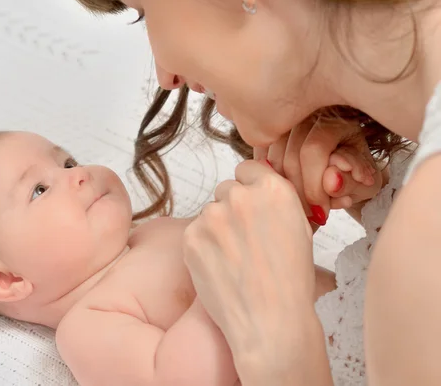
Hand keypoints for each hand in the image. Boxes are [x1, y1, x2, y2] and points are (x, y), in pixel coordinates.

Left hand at [183, 160, 320, 381]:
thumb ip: (279, 202)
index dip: (251, 188)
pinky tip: (220, 267)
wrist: (271, 322)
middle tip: (244, 239)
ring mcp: (212, 216)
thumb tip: (262, 184)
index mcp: (273, 189)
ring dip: (217, 228)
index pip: (249, 168)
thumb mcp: (300, 230)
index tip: (253, 206)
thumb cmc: (291, 282)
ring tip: (234, 259)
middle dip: (233, 208)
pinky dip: (203, 246)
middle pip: (226, 189)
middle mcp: (240, 196)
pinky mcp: (191, 237)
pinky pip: (195, 232)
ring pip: (209, 212)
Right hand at [254, 115, 382, 225]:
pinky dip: (269, 180)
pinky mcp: (268, 135)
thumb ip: (350, 182)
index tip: (322, 212)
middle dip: (298, 193)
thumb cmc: (357, 175)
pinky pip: (259, 159)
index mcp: (335, 120)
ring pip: (270, 158)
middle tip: (309, 216)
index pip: (314, 150)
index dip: (315, 186)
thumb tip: (331, 182)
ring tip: (298, 208)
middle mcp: (306, 115)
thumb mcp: (364, 182)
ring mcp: (284, 123)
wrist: (348, 170)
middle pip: (289, 155)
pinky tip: (283, 194)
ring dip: (282, 189)